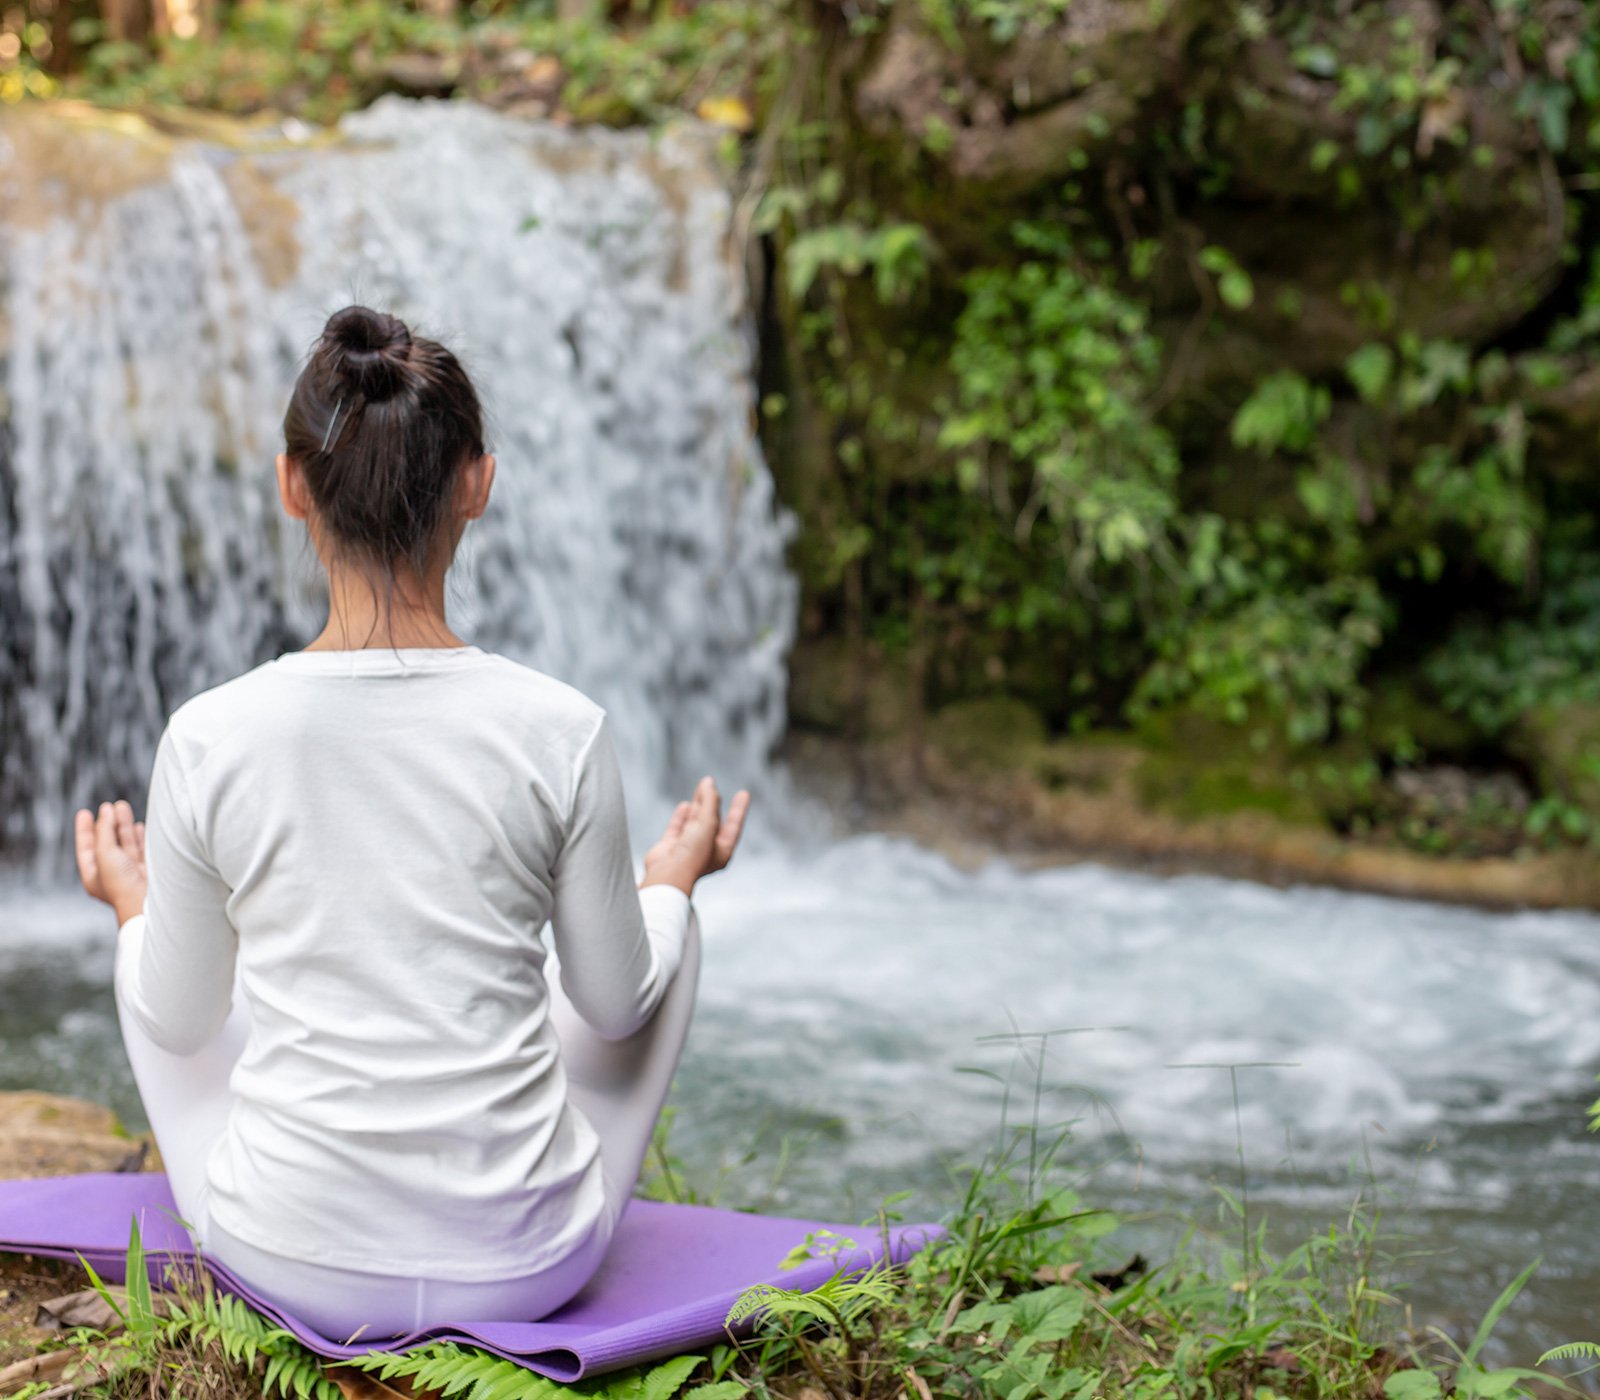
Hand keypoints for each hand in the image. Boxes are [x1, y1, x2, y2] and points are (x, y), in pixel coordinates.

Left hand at [74, 801, 147, 927]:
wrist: (147, 902)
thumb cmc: (122, 883)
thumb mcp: (105, 853)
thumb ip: (104, 830)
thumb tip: (107, 811)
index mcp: (94, 876)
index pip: (86, 848)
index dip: (84, 830)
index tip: (84, 813)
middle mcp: (112, 874)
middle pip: (107, 843)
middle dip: (108, 823)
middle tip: (109, 805)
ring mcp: (131, 872)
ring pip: (125, 844)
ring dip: (124, 825)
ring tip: (123, 807)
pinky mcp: (149, 870)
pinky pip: (143, 849)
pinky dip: (140, 836)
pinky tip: (140, 826)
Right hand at [641, 777, 749, 897]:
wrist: (668, 874)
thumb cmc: (693, 854)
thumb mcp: (708, 824)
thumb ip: (710, 802)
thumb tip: (709, 783)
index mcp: (722, 850)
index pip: (734, 824)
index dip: (739, 809)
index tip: (743, 793)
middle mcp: (706, 849)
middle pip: (712, 820)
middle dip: (712, 801)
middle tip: (711, 783)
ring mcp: (688, 848)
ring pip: (695, 821)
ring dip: (698, 805)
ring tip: (701, 788)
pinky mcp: (671, 846)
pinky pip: (678, 827)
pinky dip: (682, 816)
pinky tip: (685, 805)